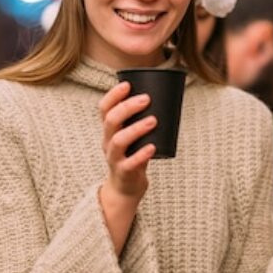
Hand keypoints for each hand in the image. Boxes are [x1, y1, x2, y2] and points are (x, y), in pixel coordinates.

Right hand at [99, 81, 156, 200]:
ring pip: (118, 141)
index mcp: (110, 130)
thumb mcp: (133, 135)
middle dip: (127, 107)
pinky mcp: (123, 173)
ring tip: (153, 120)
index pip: (104, 109)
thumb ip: (142, 119)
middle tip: (146, 99)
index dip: (113, 95)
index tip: (128, 84)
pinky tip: (152, 147)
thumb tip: (168, 95)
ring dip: (136, 129)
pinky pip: (129, 164)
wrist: (125, 187)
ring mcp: (114, 158)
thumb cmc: (133, 154)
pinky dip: (141, 154)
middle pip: (111, 121)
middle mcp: (108, 141)